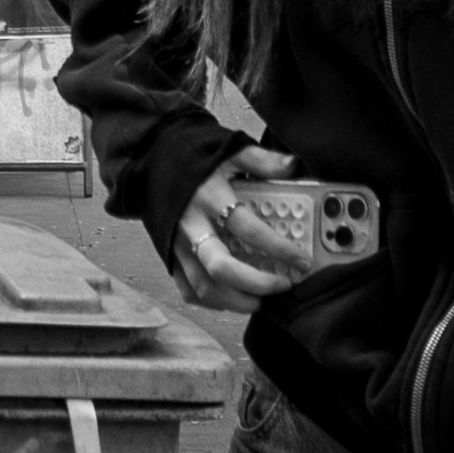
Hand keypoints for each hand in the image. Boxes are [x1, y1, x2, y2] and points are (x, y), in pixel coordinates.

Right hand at [177, 145, 324, 297]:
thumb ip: (261, 160)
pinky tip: (233, 298)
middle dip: (257, 284)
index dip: (279, 249)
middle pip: (222, 268)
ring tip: (262, 300)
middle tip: (282, 285)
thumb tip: (292, 164)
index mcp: (210, 198)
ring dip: (237, 300)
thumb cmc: (192, 158)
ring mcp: (178, 245)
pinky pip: (188, 289)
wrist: (151, 162)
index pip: (249, 230)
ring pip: (205, 286)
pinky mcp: (169, 256)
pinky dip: (212, 302)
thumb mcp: (228, 150)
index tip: (302, 261)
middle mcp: (192, 226)